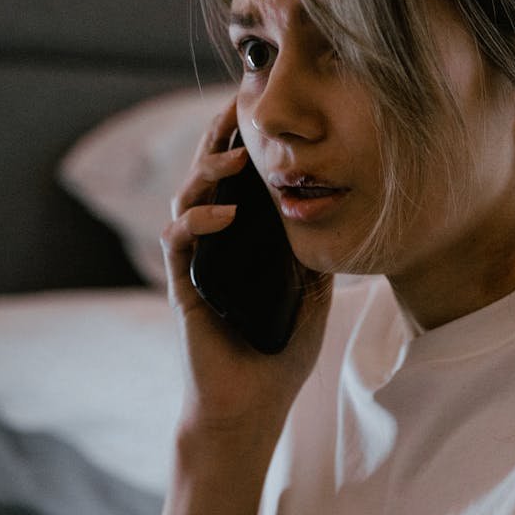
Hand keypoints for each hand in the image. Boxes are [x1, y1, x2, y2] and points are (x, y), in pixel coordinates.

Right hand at [161, 98, 332, 441]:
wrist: (248, 411)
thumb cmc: (278, 358)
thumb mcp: (312, 298)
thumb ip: (314, 257)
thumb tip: (336, 213)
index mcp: (240, 245)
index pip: (236, 182)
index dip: (241, 143)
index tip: (258, 108)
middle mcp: (212, 247)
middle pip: (204, 177)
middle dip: (217, 137)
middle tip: (235, 103)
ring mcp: (194, 265)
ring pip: (185, 199)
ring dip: (206, 170)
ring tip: (235, 153)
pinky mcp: (181, 288)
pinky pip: (178, 241)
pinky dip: (198, 219)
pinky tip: (226, 211)